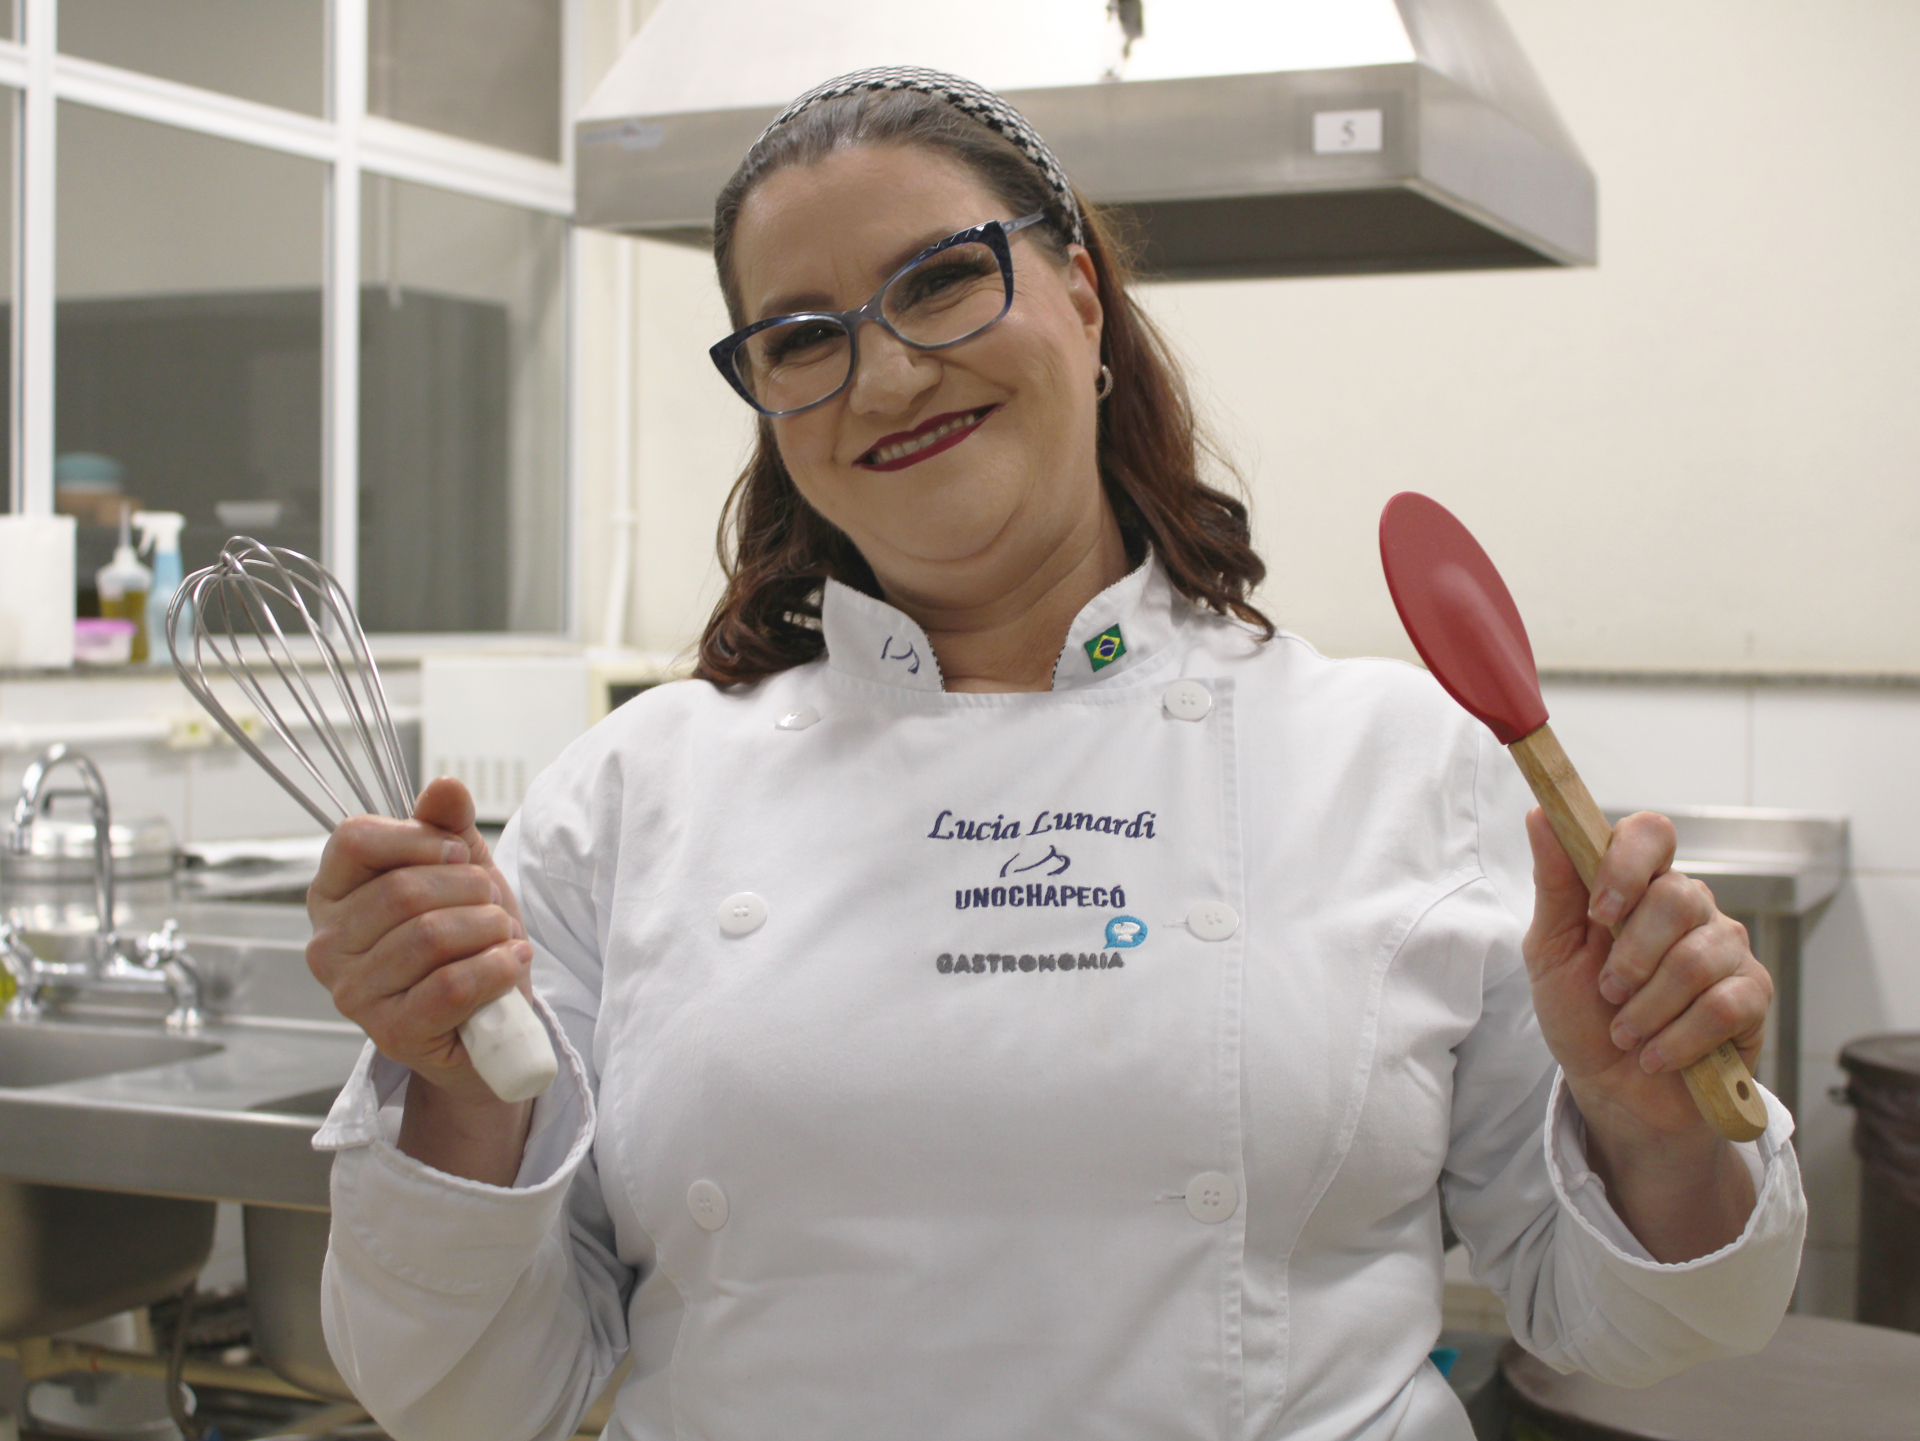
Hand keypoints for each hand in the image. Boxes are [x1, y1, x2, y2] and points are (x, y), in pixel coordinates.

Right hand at [306, 776, 531, 1110]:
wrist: (489, 1016)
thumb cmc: (466, 939)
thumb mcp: (461, 871)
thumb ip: (449, 826)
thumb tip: (446, 786)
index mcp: (333, 893)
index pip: (354, 839)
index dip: (419, 838)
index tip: (458, 855)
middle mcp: (328, 944)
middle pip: (403, 889)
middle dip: (470, 891)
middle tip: (491, 906)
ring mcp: (353, 993)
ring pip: (430, 936)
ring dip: (488, 931)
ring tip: (502, 937)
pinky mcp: (391, 1034)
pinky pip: (450, 987)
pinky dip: (496, 969)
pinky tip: (511, 962)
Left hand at [1522, 809, 1769, 1257]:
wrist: (1613, 1090)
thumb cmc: (1581, 1013)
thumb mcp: (1550, 951)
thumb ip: (1553, 884)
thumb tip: (1539, 814)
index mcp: (1638, 886)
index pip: (1652, 833)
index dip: (1628, 863)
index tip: (1599, 911)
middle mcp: (1689, 908)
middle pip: (1680, 897)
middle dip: (1632, 955)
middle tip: (1608, 991)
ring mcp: (1726, 950)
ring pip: (1699, 957)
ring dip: (1648, 1007)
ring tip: (1626, 1032)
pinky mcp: (1753, 998)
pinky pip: (1725, 1005)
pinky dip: (1679, 1037)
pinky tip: (1656, 1055)